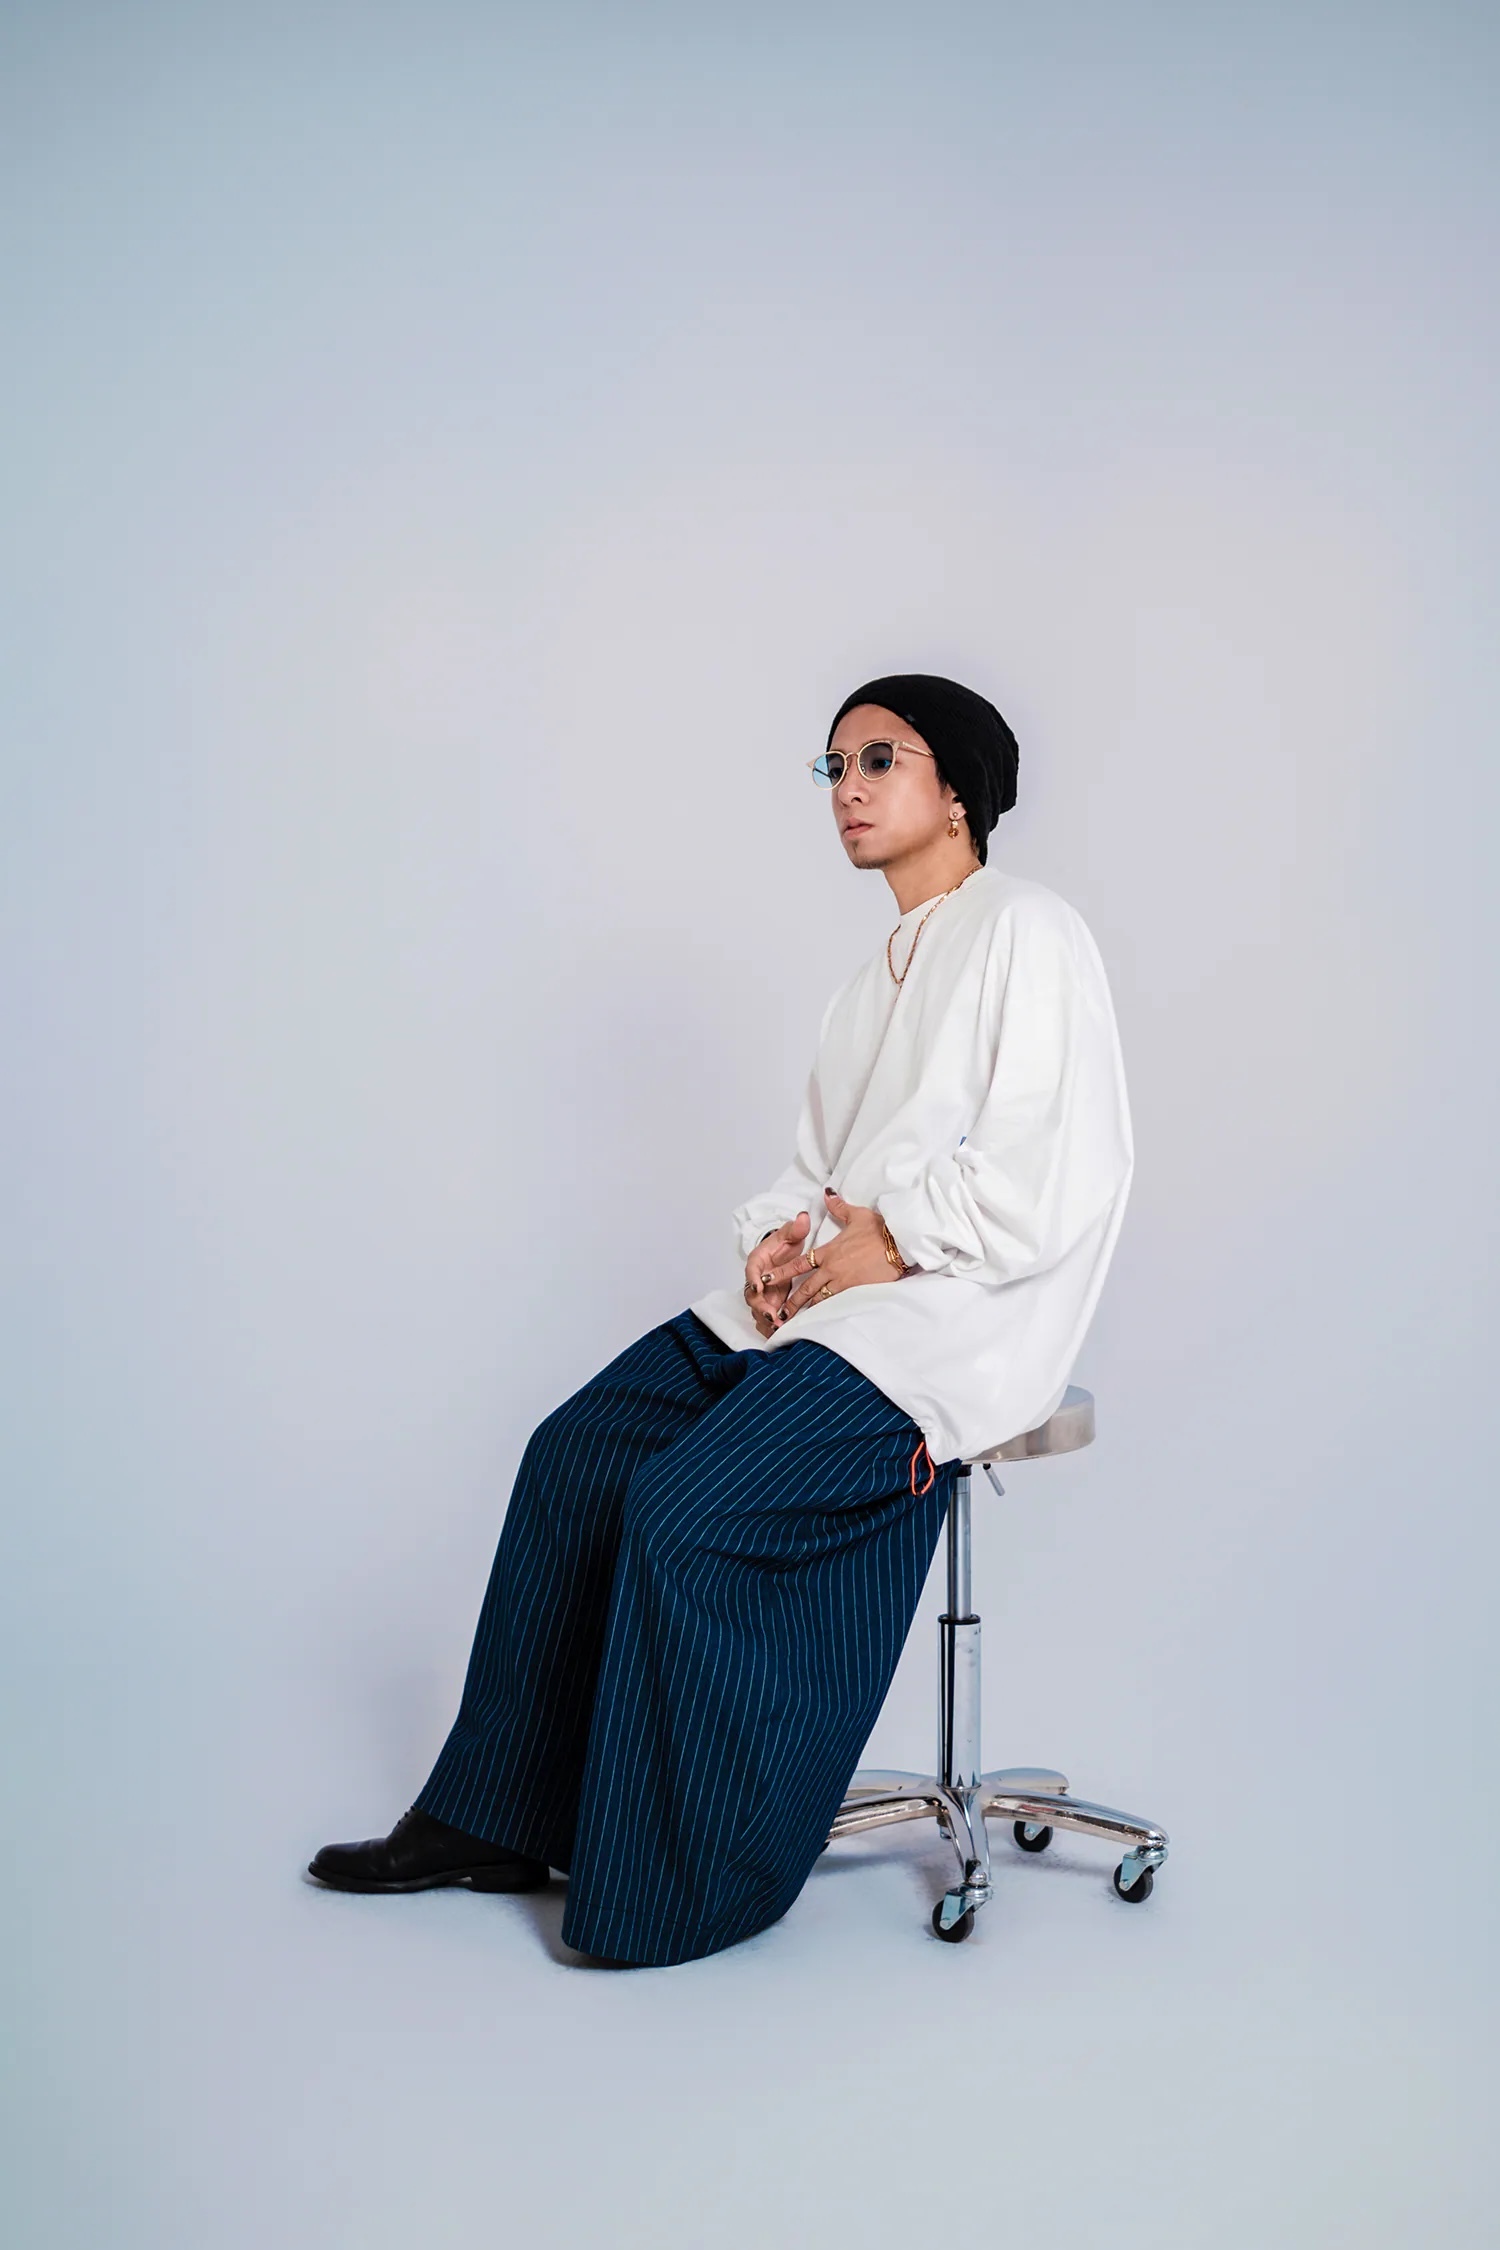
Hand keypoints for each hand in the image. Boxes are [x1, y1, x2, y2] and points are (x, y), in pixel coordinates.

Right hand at [742, 1211, 811, 1337]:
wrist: (784, 1254)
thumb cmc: (784, 1245)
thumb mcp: (790, 1235)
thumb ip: (795, 1229)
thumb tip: (803, 1218)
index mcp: (758, 1261)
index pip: (752, 1270)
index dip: (753, 1279)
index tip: (759, 1286)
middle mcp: (756, 1280)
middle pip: (752, 1296)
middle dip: (761, 1307)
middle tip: (772, 1315)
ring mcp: (762, 1294)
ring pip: (758, 1310)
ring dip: (766, 1320)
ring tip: (778, 1329)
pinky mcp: (769, 1304)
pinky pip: (767, 1318)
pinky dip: (771, 1327)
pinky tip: (781, 1334)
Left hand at [776, 1187, 905, 1322]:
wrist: (898, 1242)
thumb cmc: (879, 1229)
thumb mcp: (857, 1215)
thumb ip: (839, 1207)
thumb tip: (827, 1194)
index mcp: (828, 1251)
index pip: (799, 1263)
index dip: (782, 1271)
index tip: (767, 1278)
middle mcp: (831, 1268)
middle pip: (805, 1287)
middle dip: (790, 1301)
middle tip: (777, 1312)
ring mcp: (843, 1281)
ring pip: (819, 1299)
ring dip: (805, 1310)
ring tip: (794, 1321)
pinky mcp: (856, 1291)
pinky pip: (836, 1304)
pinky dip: (825, 1313)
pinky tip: (818, 1323)